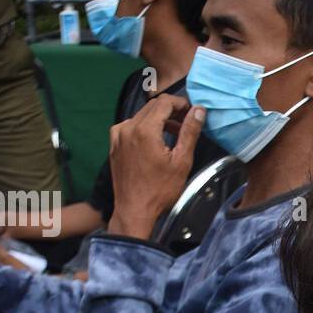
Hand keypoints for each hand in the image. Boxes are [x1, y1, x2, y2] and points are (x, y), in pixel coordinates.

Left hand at [107, 94, 204, 239]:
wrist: (135, 210)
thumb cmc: (160, 190)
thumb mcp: (181, 161)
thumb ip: (189, 132)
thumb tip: (198, 111)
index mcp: (145, 130)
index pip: (164, 102)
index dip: (181, 104)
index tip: (192, 113)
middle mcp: (128, 128)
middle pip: (152, 106)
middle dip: (171, 110)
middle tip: (186, 122)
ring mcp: (118, 136)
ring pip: (141, 115)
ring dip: (158, 119)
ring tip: (173, 134)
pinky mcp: (114, 144)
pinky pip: (130, 126)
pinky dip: (144, 127)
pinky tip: (153, 141)